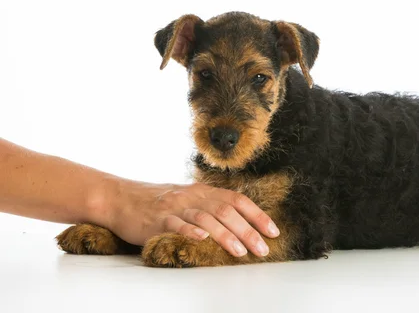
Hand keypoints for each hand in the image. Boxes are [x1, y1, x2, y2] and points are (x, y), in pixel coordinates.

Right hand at [97, 179, 279, 257]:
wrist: (122, 198)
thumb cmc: (159, 202)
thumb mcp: (189, 199)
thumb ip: (211, 208)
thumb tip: (241, 224)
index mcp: (203, 191)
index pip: (237, 200)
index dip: (257, 215)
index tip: (273, 231)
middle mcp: (193, 197)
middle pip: (226, 210)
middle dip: (247, 231)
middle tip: (262, 249)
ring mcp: (175, 207)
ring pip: (205, 218)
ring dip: (225, 235)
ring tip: (240, 251)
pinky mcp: (157, 220)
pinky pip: (175, 224)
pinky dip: (190, 231)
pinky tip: (202, 239)